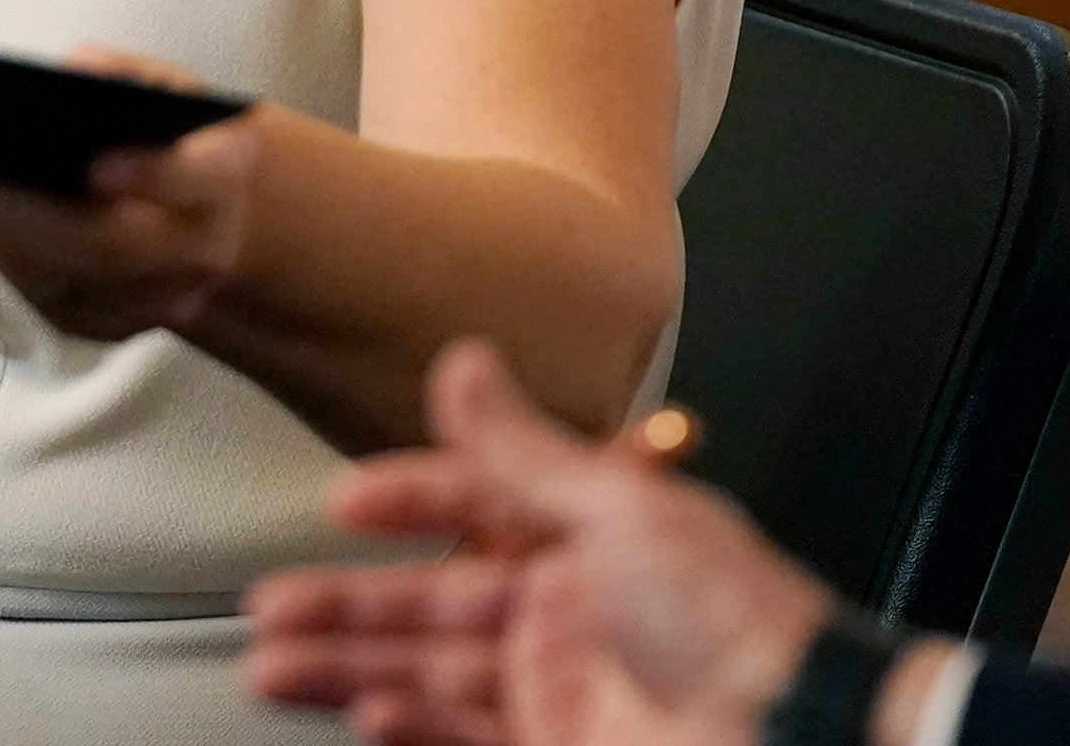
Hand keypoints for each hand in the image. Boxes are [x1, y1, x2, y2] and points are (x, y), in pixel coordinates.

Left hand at [0, 47, 255, 339]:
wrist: (211, 225)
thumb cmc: (177, 137)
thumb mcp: (168, 89)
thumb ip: (126, 76)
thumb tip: (73, 73)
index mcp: (221, 181)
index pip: (196, 181)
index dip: (154, 176)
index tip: (95, 166)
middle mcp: (195, 254)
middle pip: (100, 244)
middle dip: (5, 204)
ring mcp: (151, 304)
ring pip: (55, 273)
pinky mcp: (104, 328)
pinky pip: (37, 288)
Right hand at [248, 339, 834, 745]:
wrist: (798, 728)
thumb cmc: (737, 618)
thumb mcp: (618, 508)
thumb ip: (524, 448)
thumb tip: (467, 362)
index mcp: (590, 538)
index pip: (477, 506)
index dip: (411, 501)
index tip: (346, 502)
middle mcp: (568, 612)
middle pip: (433, 602)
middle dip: (348, 603)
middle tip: (271, 603)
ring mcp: (560, 688)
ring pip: (430, 674)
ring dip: (352, 667)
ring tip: (276, 663)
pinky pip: (465, 737)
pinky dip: (411, 726)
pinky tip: (365, 709)